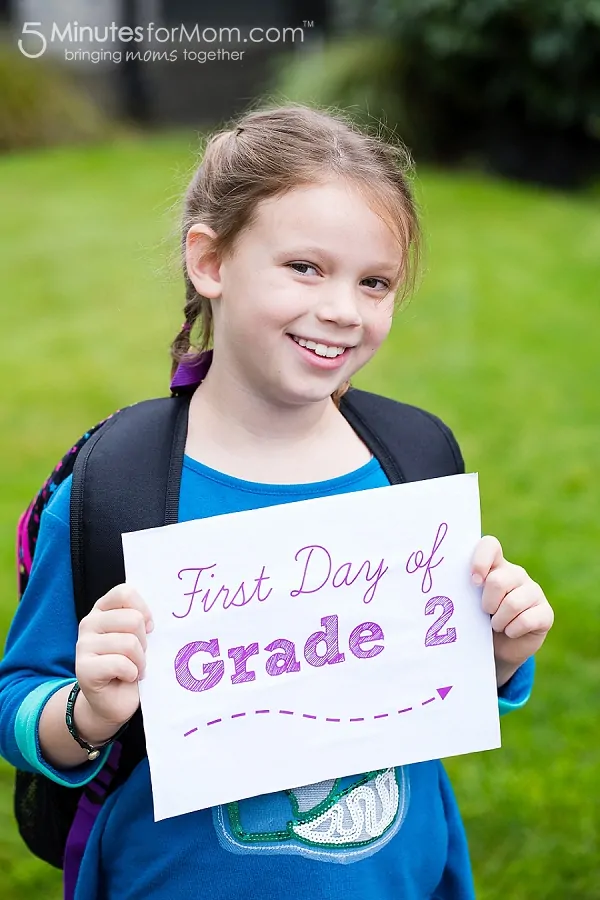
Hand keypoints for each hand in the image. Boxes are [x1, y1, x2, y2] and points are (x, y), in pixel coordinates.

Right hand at [75, 584, 153, 737]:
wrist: (112, 702)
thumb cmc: (130, 665)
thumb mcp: (138, 637)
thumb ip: (142, 620)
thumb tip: (158, 616)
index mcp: (103, 609)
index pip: (125, 592)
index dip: (143, 610)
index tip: (149, 628)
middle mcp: (89, 622)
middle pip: (133, 619)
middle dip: (144, 642)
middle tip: (138, 656)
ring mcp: (83, 645)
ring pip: (129, 643)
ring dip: (139, 661)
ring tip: (133, 669)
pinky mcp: (83, 668)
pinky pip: (120, 664)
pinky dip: (131, 674)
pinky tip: (125, 678)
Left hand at [471, 536, 553, 686]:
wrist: (497, 650)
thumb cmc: (476, 621)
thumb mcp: (466, 604)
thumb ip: (460, 590)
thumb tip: (438, 591)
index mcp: (494, 565)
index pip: (490, 545)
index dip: (480, 560)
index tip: (473, 582)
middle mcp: (515, 574)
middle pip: (498, 580)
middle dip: (487, 603)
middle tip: (484, 612)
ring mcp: (533, 591)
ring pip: (513, 603)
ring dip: (499, 621)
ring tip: (496, 625)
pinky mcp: (545, 613)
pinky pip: (527, 620)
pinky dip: (512, 630)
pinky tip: (510, 632)